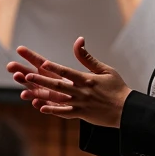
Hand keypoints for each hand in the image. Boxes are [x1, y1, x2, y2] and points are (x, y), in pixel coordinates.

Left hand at [7, 39, 131, 127]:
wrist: (126, 110)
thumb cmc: (117, 88)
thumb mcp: (105, 70)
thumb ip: (88, 58)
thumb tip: (78, 41)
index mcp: (86, 79)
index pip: (68, 72)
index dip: (55, 67)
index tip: (43, 63)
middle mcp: (81, 92)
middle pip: (58, 85)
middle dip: (42, 80)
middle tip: (28, 76)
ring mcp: (80, 104)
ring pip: (58, 99)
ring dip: (43, 95)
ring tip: (28, 92)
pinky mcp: (82, 114)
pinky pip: (65, 113)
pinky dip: (54, 111)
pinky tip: (42, 108)